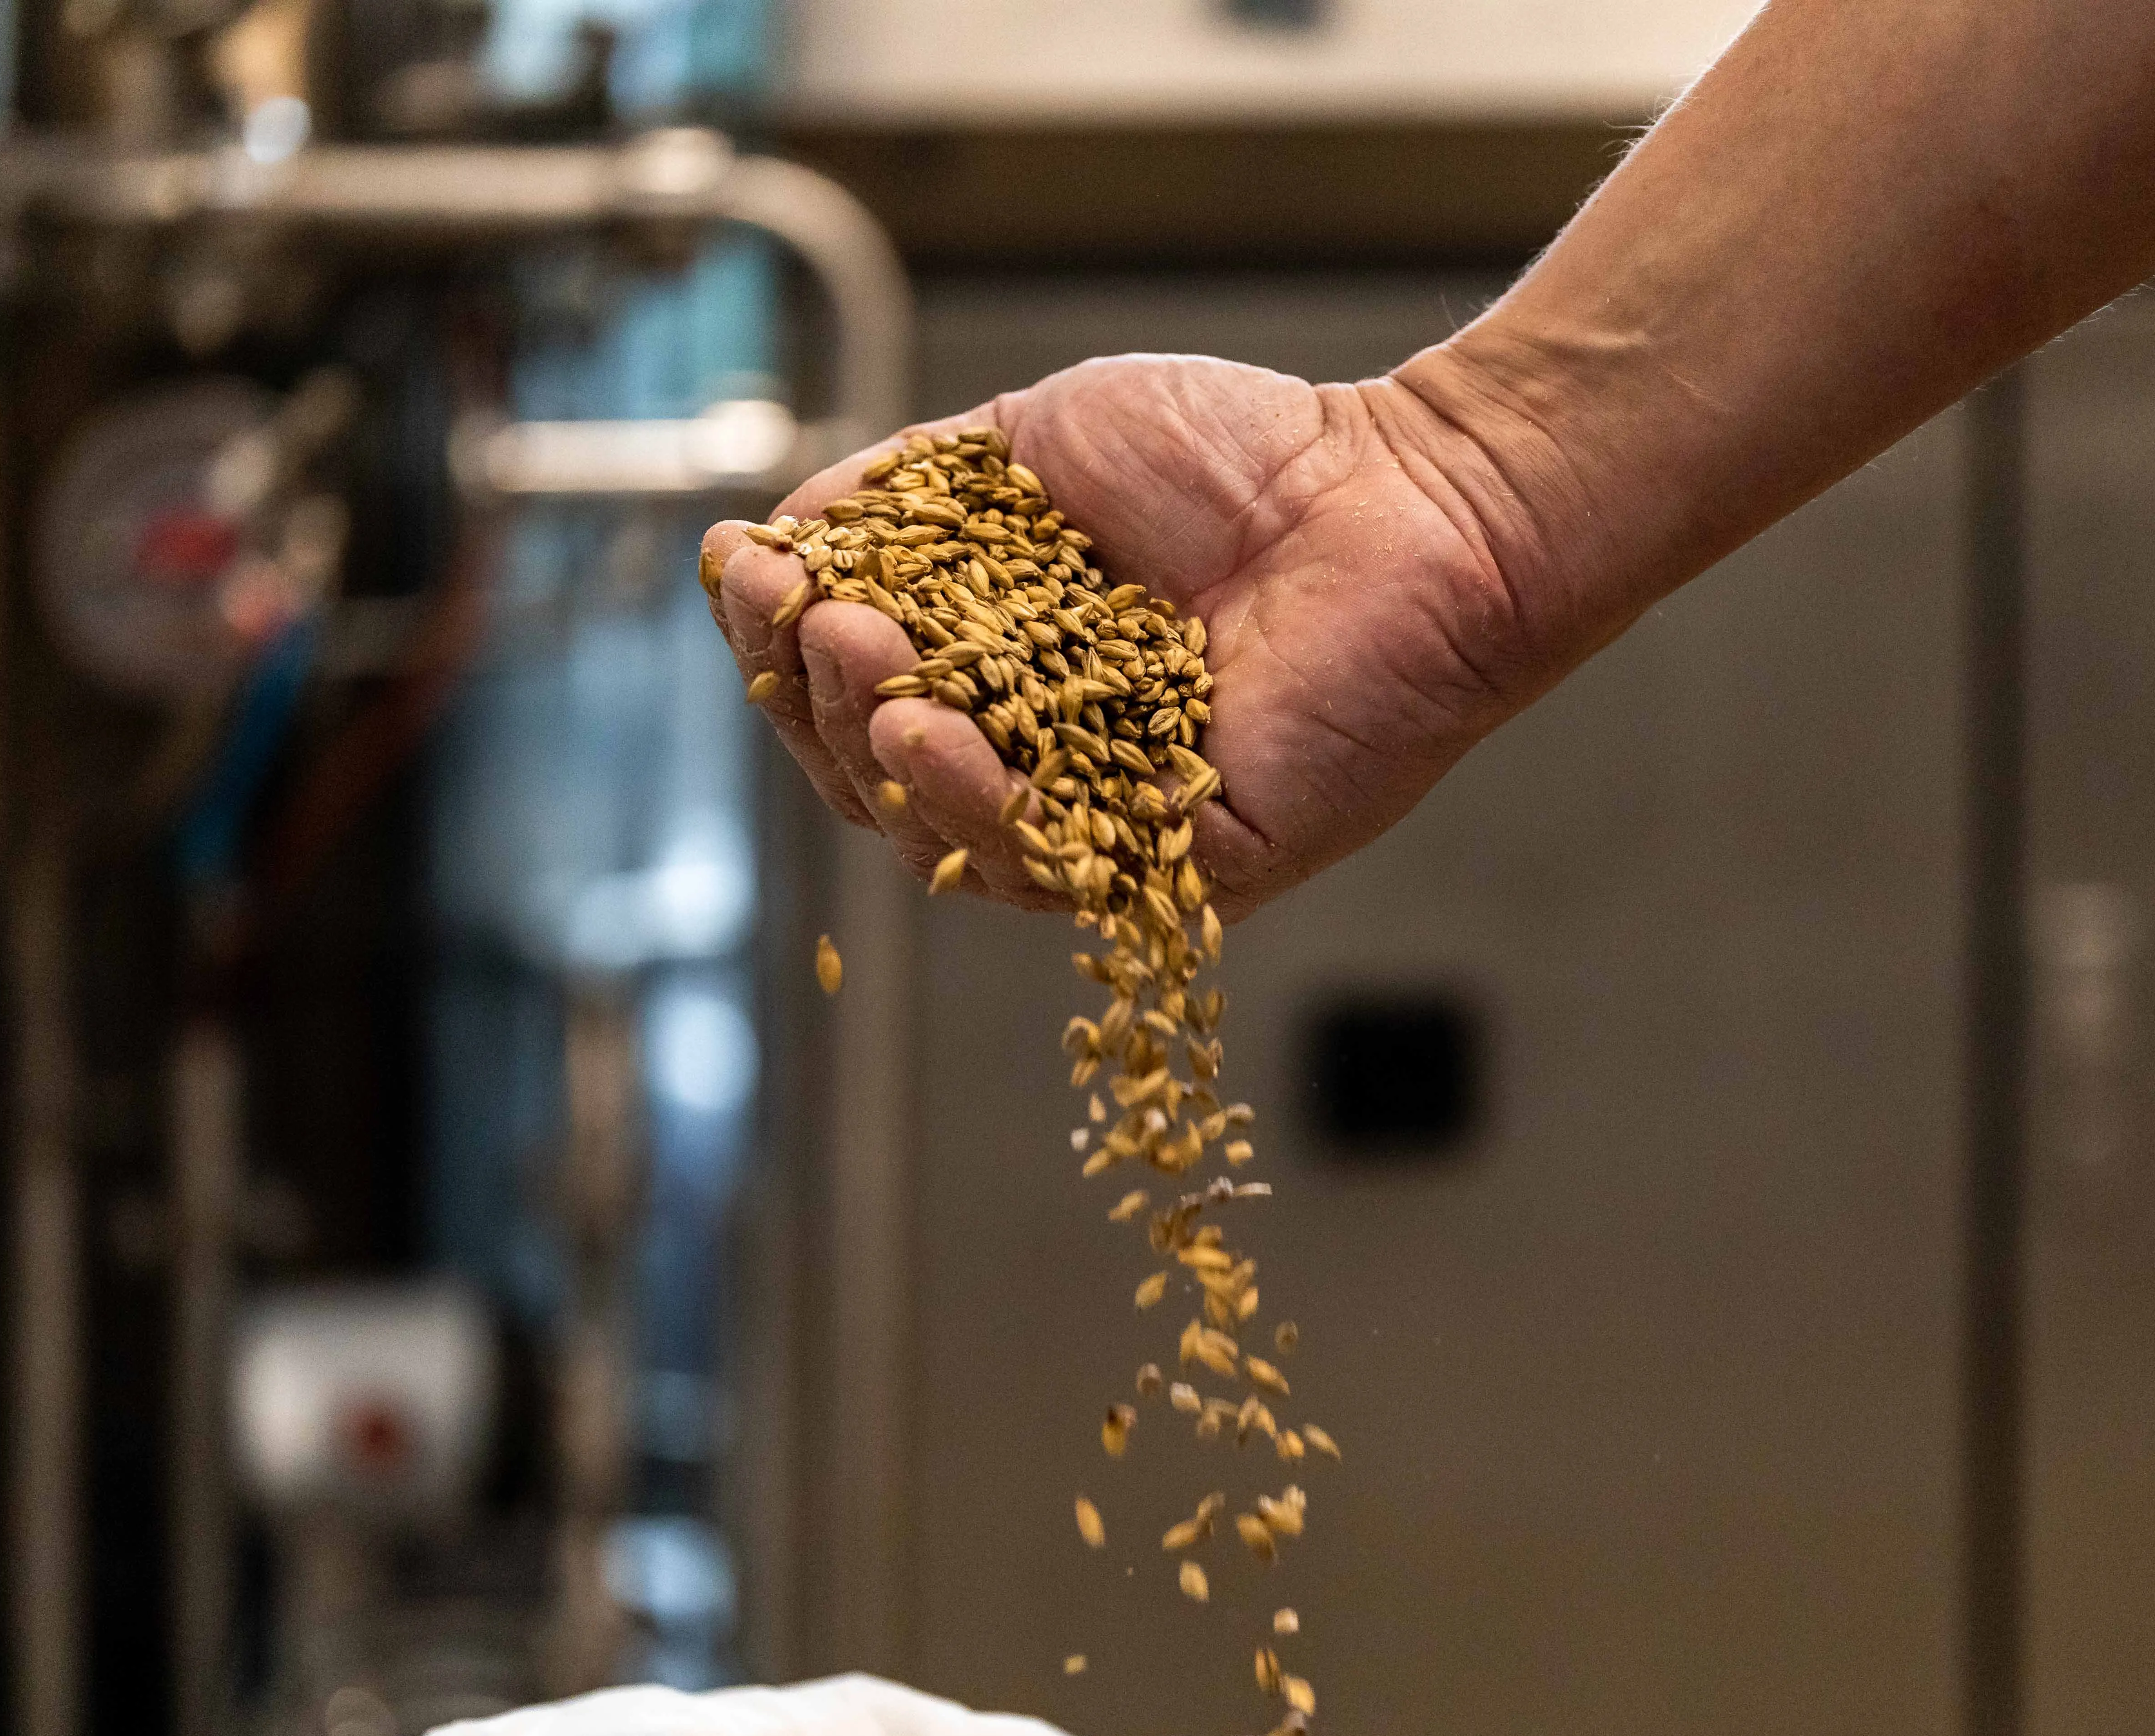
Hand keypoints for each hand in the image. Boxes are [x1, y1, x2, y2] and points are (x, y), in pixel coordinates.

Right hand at [702, 352, 1558, 916]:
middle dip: (816, 700)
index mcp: (1003, 676)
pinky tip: (925, 734)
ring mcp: (1113, 827)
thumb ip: (906, 494)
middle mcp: (1047, 765)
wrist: (1404, 492)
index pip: (852, 697)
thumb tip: (782, 534)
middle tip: (813, 617)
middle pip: (876, 781)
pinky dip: (974, 809)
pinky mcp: (1189, 868)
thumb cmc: (1237, 454)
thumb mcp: (1031, 447)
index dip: (782, 647)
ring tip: (863, 662)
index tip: (750, 570)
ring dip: (878, 750)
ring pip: (946, 838)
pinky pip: (1057, 869)